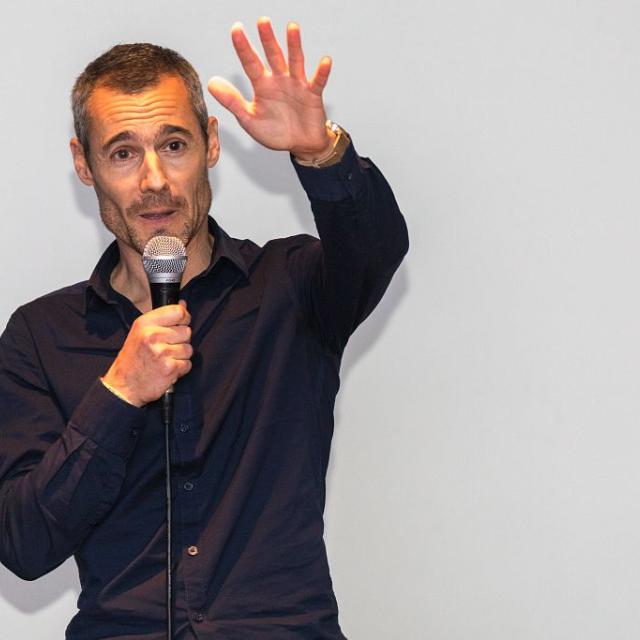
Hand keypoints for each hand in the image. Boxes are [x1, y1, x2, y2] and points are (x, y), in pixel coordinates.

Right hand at [102, 302, 192, 406]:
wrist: (124, 386)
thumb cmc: (133, 358)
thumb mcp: (141, 332)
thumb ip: (163, 318)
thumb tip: (183, 304)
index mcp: (145, 323)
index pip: (178, 311)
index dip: (183, 318)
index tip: (179, 325)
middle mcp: (153, 336)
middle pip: (187, 331)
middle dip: (181, 340)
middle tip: (166, 348)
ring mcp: (161, 352)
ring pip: (189, 349)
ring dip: (180, 356)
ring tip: (165, 359)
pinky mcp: (169, 368)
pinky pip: (187, 364)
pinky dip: (180, 368)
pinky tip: (167, 369)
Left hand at [207, 17, 335, 160]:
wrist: (300, 145)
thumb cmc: (275, 132)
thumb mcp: (250, 120)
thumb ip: (232, 101)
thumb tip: (211, 83)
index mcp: (262, 86)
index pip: (250, 63)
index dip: (243, 47)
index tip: (236, 29)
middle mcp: (279, 81)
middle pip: (273, 56)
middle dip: (268, 39)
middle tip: (262, 21)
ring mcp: (297, 86)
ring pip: (295, 62)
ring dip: (294, 46)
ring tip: (292, 28)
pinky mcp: (313, 95)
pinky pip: (318, 82)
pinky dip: (322, 72)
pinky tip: (325, 61)